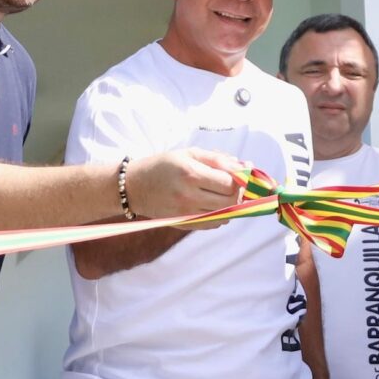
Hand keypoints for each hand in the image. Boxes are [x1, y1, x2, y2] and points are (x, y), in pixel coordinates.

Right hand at [125, 148, 245, 218]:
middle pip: (229, 201)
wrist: (133, 186)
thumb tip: (244, 166)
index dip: (240, 179)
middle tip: (234, 184)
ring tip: (224, 193)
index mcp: (190, 174)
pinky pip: (213, 224)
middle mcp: (188, 195)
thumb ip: (218, 159)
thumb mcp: (189, 154)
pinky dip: (221, 215)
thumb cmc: (163, 165)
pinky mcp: (183, 224)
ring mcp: (185, 213)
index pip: (229, 184)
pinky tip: (215, 204)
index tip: (241, 173)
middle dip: (238, 192)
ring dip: (231, 204)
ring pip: (224, 215)